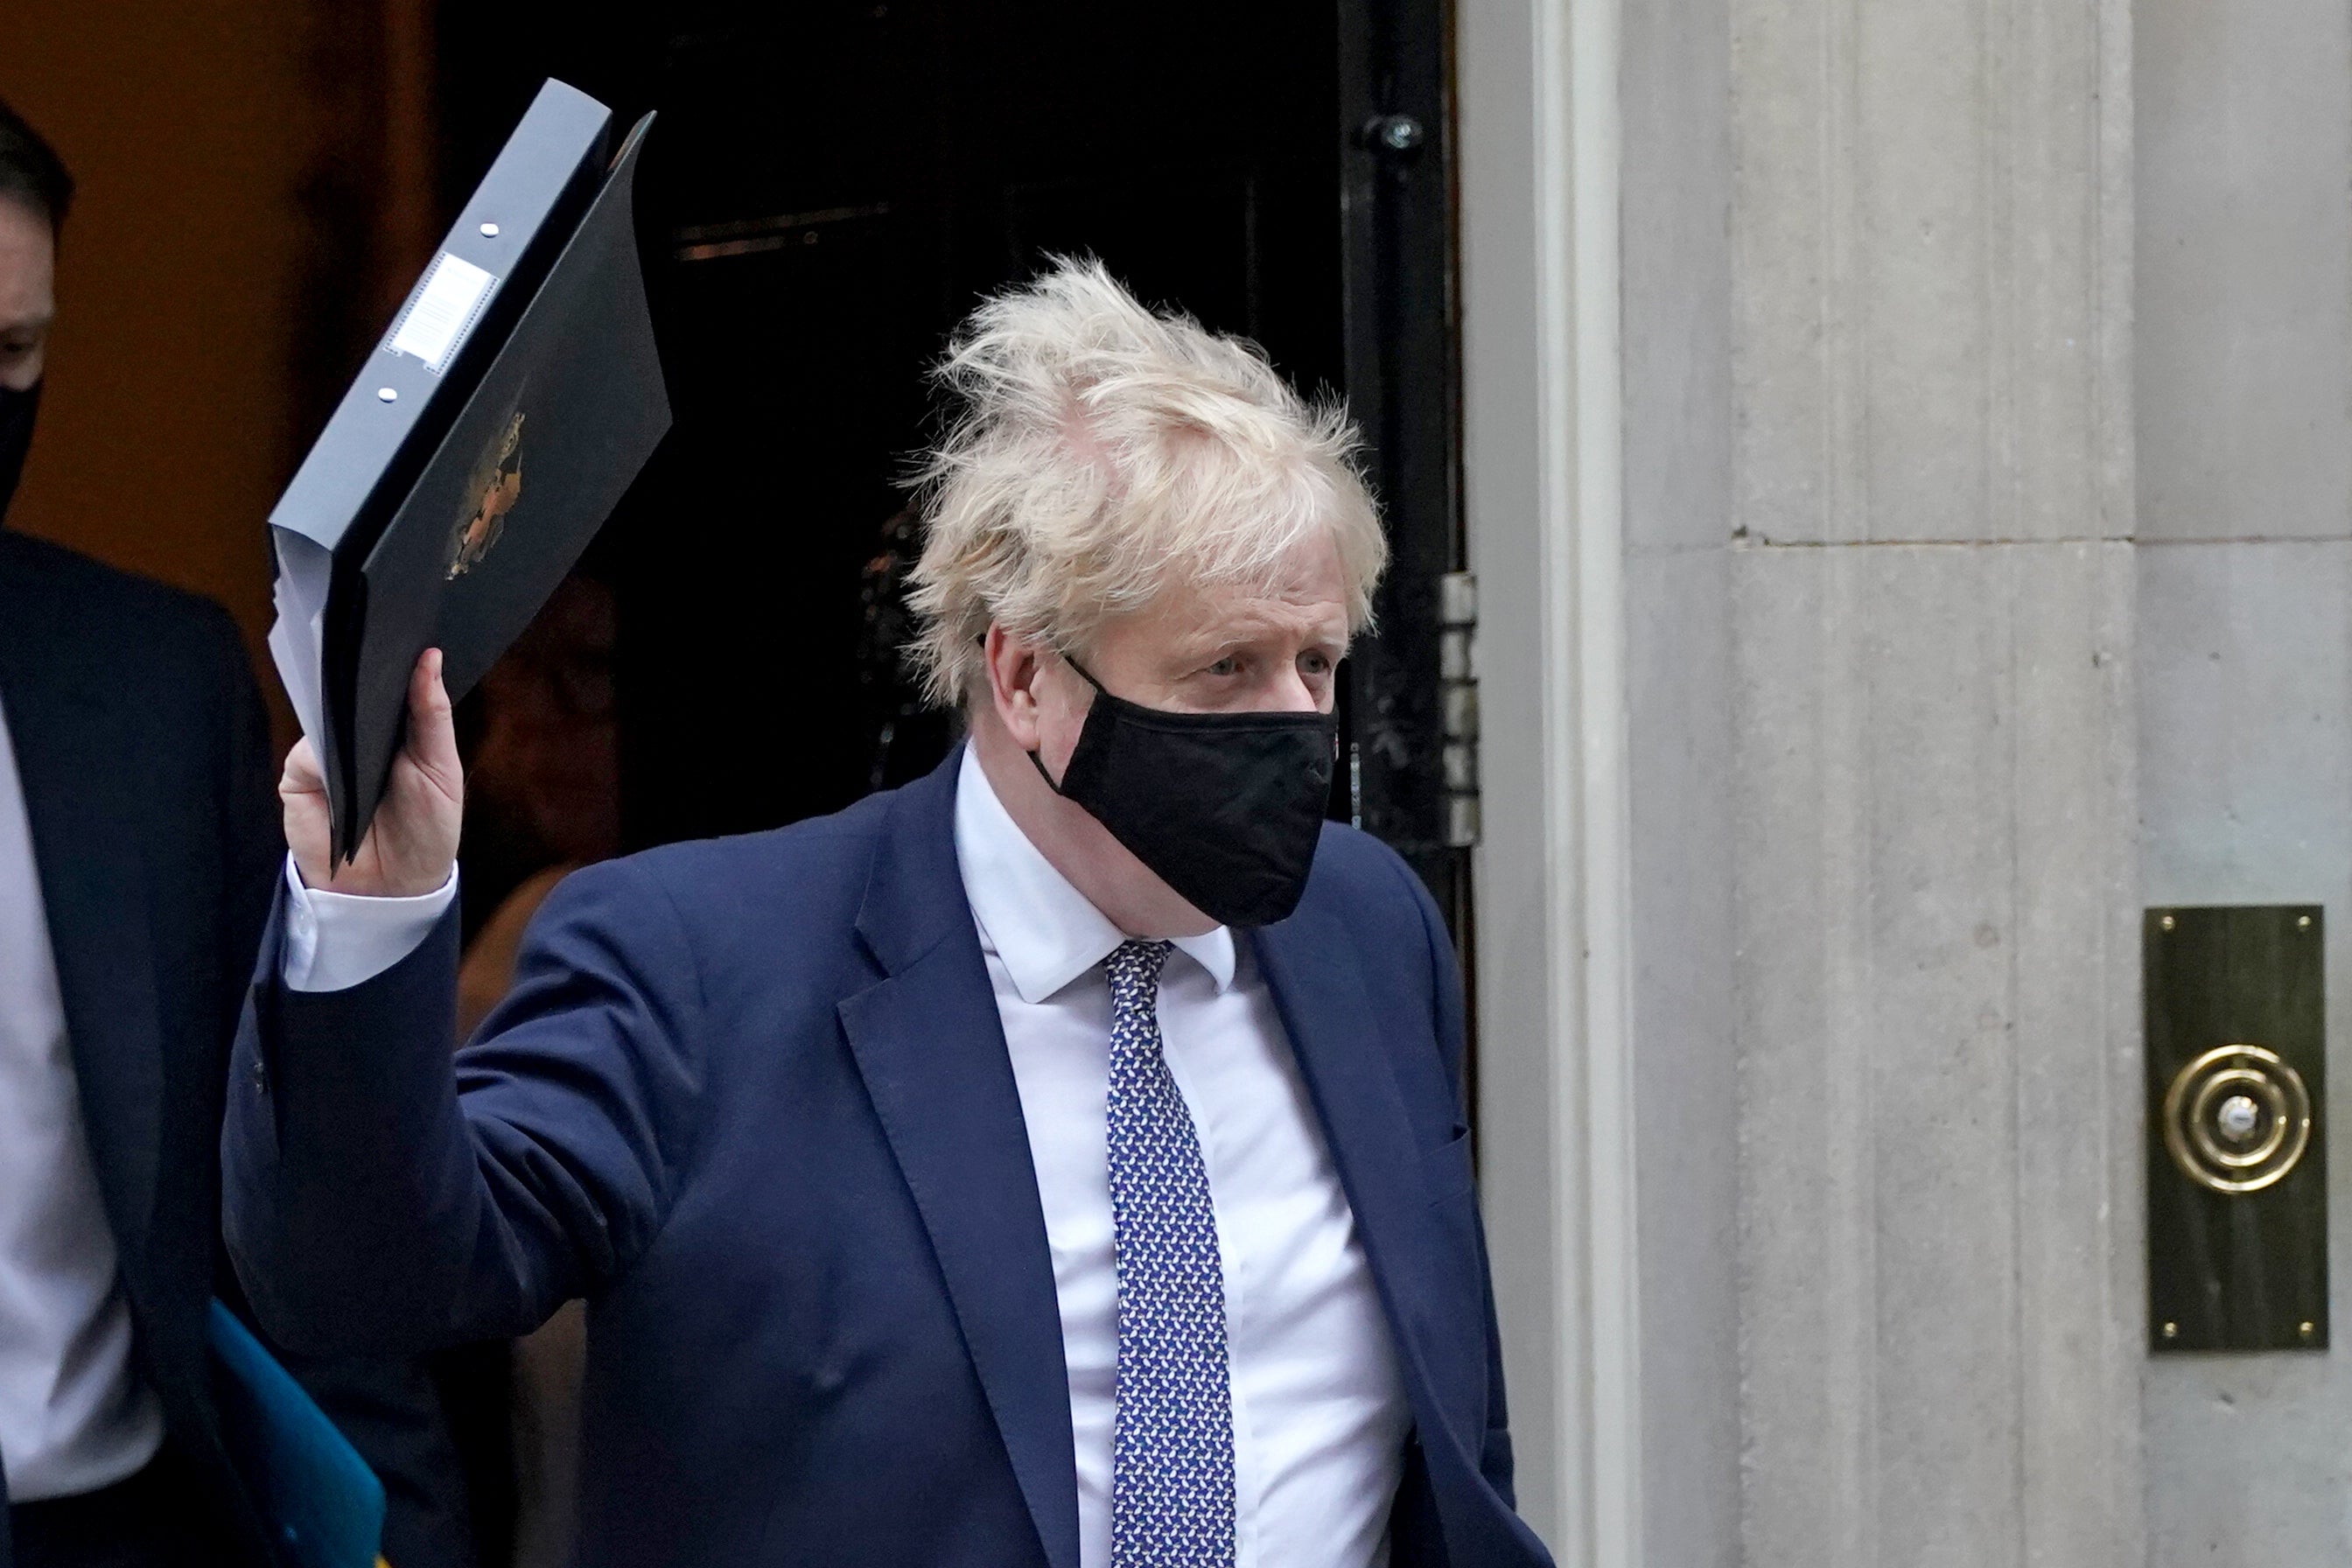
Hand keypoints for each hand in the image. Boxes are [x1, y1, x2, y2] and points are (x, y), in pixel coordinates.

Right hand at [282, 649, 463, 897]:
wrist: (395, 887)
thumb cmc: (427, 827)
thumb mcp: (441, 768)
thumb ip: (432, 715)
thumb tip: (430, 658)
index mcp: (396, 728)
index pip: (388, 683)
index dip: (393, 660)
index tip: (403, 631)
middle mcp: (357, 736)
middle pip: (352, 695)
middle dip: (364, 679)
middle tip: (378, 650)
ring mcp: (325, 755)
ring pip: (327, 719)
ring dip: (345, 715)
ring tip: (365, 701)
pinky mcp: (300, 778)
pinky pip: (308, 753)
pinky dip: (326, 756)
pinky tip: (343, 759)